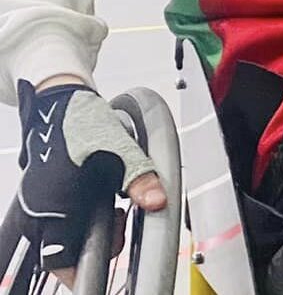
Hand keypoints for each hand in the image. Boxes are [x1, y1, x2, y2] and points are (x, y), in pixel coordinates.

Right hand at [17, 81, 164, 277]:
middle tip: (120, 222)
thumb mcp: (121, 148)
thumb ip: (140, 178)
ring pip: (60, 236)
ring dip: (88, 230)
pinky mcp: (39, 195)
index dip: (84, 270)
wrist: (60, 101)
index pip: (61, 260)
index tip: (104, 266)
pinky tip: (98, 198)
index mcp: (55, 205)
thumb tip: (157, 201)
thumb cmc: (83, 121)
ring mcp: (35, 203)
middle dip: (95, 245)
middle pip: (63, 251)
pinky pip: (56, 219)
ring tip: (113, 208)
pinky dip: (78, 217)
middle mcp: (39, 209)